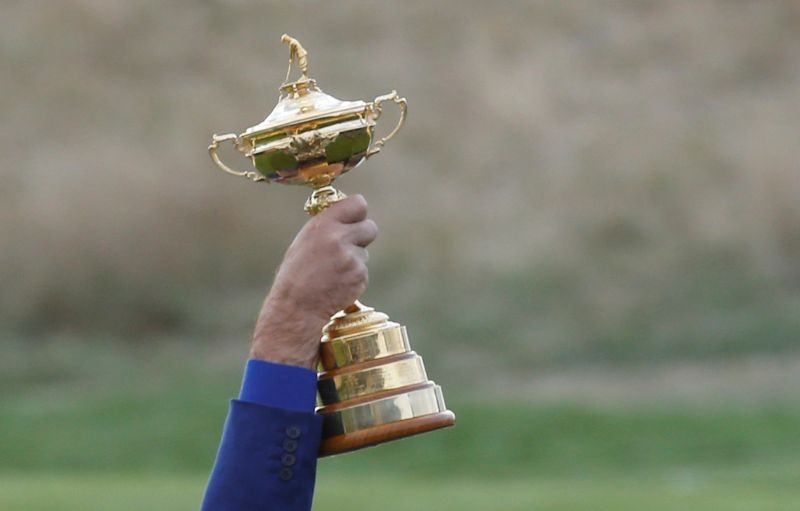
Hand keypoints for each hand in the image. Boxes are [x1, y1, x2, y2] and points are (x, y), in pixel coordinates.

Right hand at [251, 195, 377, 368]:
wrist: (297, 306)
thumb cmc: (296, 274)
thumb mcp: (305, 241)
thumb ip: (327, 226)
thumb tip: (348, 217)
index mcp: (323, 224)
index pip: (358, 203)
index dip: (358, 213)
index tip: (353, 219)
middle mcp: (339, 238)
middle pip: (371, 227)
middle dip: (363, 236)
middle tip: (349, 246)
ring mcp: (352, 258)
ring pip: (364, 252)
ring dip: (354, 259)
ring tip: (332, 271)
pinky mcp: (360, 275)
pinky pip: (363, 270)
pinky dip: (354, 276)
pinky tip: (336, 283)